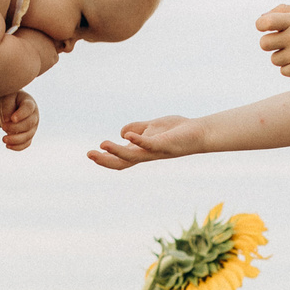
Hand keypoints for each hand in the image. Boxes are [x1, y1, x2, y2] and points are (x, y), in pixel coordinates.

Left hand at [0, 90, 38, 150]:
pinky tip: (7, 146)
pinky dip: (17, 147)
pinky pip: (26, 144)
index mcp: (29, 103)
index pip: (28, 108)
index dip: (21, 114)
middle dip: (15, 128)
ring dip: (15, 139)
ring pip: (28, 136)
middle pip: (28, 124)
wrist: (12, 107)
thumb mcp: (6, 99)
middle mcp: (34, 116)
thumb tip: (7, 121)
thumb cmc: (9, 101)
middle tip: (3, 127)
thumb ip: (7, 107)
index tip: (12, 118)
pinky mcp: (28, 136)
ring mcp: (32, 127)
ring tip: (3, 139)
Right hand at [86, 114, 201, 170]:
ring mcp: (155, 151)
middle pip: (122, 162)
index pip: (121, 158)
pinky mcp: (165, 145)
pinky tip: (129, 135)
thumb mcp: (152, 127)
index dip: (106, 158)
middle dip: (105, 160)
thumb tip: (122, 133)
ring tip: (103, 144)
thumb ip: (137, 129)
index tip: (91, 153)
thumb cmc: (177, 131)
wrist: (199, 132)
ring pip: (133, 157)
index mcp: (142, 151)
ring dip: (117, 152)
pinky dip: (139, 141)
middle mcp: (147, 155)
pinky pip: (150, 145)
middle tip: (89, 154)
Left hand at [256, 4, 289, 76]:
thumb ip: (281, 11)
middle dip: (269, 43)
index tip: (269, 27)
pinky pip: (283, 70)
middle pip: (264, 44)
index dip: (262, 26)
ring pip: (274, 59)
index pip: (265, 23)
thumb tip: (261, 20)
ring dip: (282, 56)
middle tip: (281, 41)